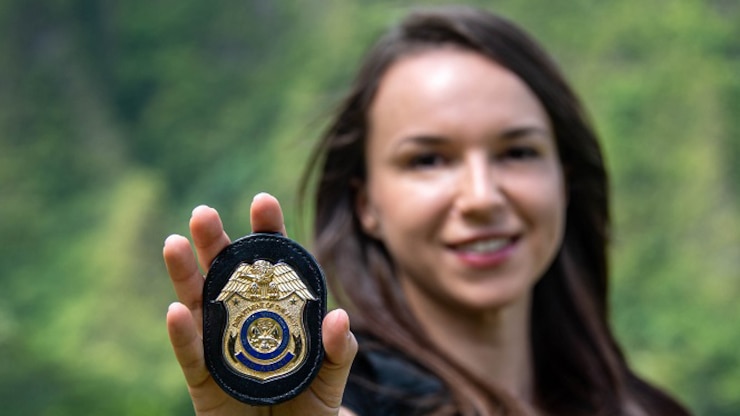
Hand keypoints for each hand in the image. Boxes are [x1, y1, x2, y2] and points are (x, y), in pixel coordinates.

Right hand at [163, 192, 357, 415]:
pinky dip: (183, 335)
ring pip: (197, 305)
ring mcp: (218, 346)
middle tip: (203, 213)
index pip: (272, 265)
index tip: (262, 202)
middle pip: (225, 276)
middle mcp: (242, 320)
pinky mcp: (203, 380)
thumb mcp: (330, 378)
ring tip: (175, 244)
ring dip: (185, 276)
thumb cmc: (307, 405)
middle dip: (215, 244)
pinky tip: (175, 310)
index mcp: (274, 310)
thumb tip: (338, 318)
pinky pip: (191, 356)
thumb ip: (337, 349)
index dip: (267, 234)